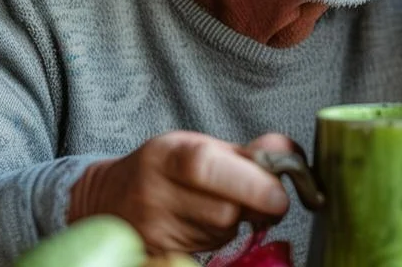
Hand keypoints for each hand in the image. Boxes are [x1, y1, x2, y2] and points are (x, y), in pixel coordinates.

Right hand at [67, 131, 296, 254]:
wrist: (109, 199)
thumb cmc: (167, 167)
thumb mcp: (200, 146)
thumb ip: (249, 152)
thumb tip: (293, 156)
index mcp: (169, 154)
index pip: (209, 168)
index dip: (252, 183)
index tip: (280, 195)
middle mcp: (155, 192)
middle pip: (225, 211)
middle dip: (254, 206)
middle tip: (260, 199)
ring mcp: (152, 230)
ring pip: (220, 233)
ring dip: (234, 222)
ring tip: (216, 205)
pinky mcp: (156, 255)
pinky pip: (206, 250)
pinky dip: (216, 239)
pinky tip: (201, 224)